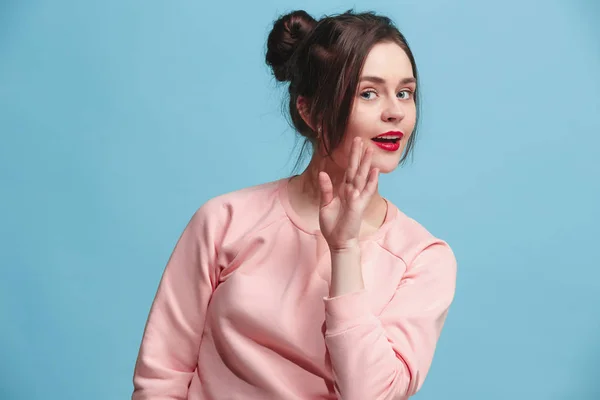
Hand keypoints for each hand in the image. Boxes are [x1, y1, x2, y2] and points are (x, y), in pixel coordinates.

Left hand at [318, 137, 378, 251]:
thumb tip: (322, 173)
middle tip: (360, 139)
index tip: (354, 143)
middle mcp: (352, 192)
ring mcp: (357, 198)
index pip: (349, 171)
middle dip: (358, 155)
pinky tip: (375, 171)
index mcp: (344, 191)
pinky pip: (365, 191)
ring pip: (362, 177)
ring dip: (366, 164)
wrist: (338, 242)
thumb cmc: (333, 226)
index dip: (351, 157)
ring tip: (369, 150)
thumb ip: (326, 189)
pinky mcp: (359, 206)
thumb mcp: (325, 205)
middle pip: (356, 170)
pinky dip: (370, 181)